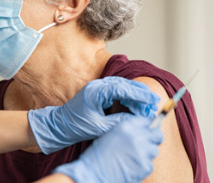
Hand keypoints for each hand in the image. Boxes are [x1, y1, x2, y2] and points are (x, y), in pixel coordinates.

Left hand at [28, 76, 158, 153]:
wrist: (59, 126)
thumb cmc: (75, 126)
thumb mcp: (100, 127)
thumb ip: (119, 122)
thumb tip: (137, 120)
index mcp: (96, 91)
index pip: (123, 89)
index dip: (140, 94)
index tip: (152, 100)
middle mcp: (97, 86)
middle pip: (125, 85)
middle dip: (140, 94)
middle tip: (153, 103)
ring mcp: (97, 87)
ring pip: (122, 87)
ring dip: (135, 95)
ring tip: (147, 105)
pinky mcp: (98, 92)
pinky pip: (117, 91)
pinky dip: (127, 97)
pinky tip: (134, 105)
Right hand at [54, 116, 163, 182]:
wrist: (93, 173)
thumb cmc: (98, 155)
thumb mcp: (111, 134)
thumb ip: (129, 130)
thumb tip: (144, 130)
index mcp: (127, 126)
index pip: (148, 121)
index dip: (149, 126)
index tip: (149, 130)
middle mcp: (137, 137)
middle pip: (158, 134)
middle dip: (154, 138)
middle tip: (146, 144)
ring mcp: (143, 152)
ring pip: (154, 150)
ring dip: (147, 153)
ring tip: (133, 158)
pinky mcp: (145, 166)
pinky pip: (150, 164)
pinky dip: (143, 166)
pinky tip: (131, 166)